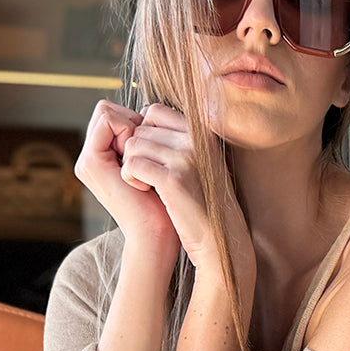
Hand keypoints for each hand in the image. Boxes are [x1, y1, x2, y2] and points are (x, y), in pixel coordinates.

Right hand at [75, 100, 179, 263]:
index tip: (152, 147)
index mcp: (102, 157)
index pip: (112, 113)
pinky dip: (129, 132)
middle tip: (148, 152)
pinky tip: (139, 160)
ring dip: (131, 127)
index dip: (135, 119)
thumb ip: (145, 140)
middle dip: (131, 121)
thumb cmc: (165, 203)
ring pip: (106, 111)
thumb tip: (149, 109)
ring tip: (143, 160)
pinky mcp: (92, 162)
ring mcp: (87, 160)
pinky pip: (109, 121)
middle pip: (106, 108)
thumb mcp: (154, 164)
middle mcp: (90, 157)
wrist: (157, 234)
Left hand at [120, 104, 252, 278]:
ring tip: (144, 183)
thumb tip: (143, 112)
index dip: (142, 132)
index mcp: (201, 131)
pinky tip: (143, 190)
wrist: (219, 239)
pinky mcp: (173, 179)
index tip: (147, 156)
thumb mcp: (197, 161)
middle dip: (135, 151)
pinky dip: (130, 178)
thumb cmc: (203, 202)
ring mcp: (186, 157)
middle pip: (141, 129)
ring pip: (133, 145)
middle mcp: (196, 139)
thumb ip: (176, 137)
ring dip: (130, 165)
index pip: (154, 111)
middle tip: (144, 175)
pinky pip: (133, 165)